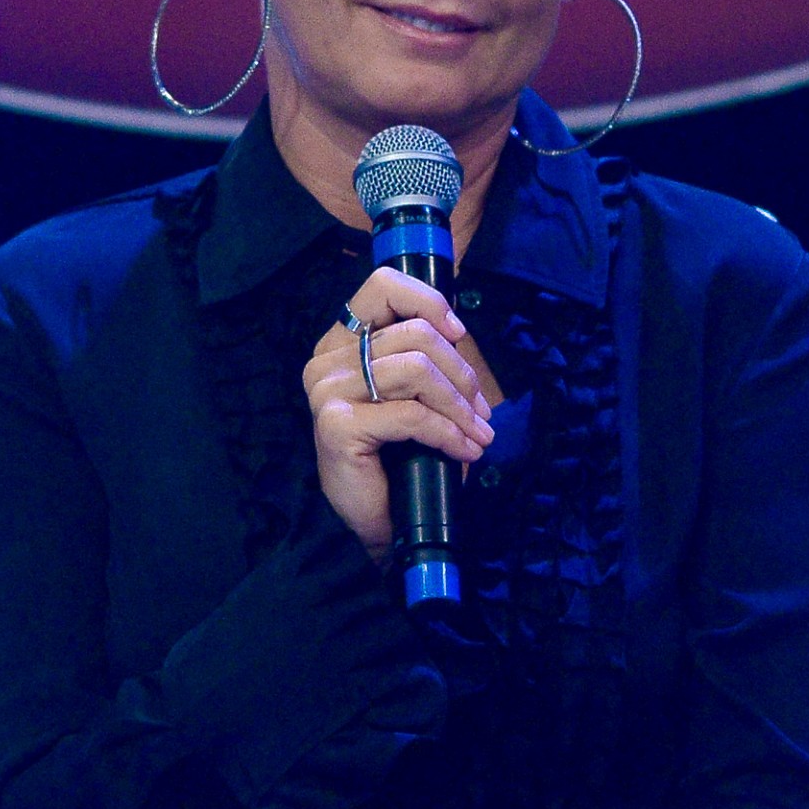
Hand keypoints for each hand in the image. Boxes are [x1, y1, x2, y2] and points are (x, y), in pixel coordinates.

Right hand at [303, 267, 492, 560]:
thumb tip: (459, 333)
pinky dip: (450, 433)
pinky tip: (466, 450)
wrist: (381, 522)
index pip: (383, 286)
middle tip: (481, 410)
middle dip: (461, 372)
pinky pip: (412, 415)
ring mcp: (327, 392)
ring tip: (479, 432)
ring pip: (417, 369)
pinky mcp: (336, 425)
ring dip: (460, 405)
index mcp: (340, 343)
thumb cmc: (399, 456)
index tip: (459, 334)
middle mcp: (326, 361)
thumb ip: (421, 356)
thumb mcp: (411, 394)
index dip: (429, 301)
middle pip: (414, 333)